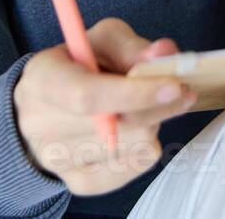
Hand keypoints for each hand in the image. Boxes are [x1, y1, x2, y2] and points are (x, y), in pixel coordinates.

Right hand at [13, 17, 195, 196]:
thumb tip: (165, 53)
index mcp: (43, 81)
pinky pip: (135, 167)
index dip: (134, 93)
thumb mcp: (98, 41)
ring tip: (142, 107)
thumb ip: (130, 45)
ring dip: (152, 123)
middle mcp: (43, 127)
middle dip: (159, 106)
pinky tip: (135, 129)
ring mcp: (59, 161)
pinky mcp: (80, 183)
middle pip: (118, 127)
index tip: (174, 84)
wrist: (42, 109)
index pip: (87, 96)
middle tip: (182, 90)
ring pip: (133, 147)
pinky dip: (146, 145)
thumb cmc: (77, 67)